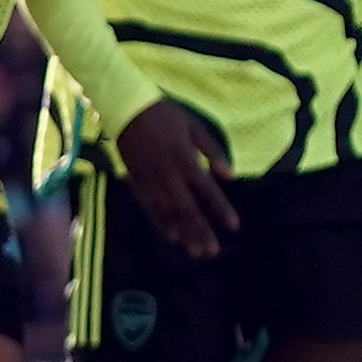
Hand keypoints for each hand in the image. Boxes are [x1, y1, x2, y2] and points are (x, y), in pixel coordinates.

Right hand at [115, 98, 234, 259]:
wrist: (127, 109)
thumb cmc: (166, 116)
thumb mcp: (195, 127)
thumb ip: (213, 152)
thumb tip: (231, 177)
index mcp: (186, 159)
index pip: (208, 191)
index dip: (221, 210)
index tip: (234, 226)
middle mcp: (168, 174)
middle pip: (188, 209)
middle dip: (201, 232)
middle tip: (212, 252)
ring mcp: (150, 180)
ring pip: (169, 213)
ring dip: (183, 233)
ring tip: (195, 251)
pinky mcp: (137, 182)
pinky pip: (150, 207)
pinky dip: (161, 223)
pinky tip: (172, 236)